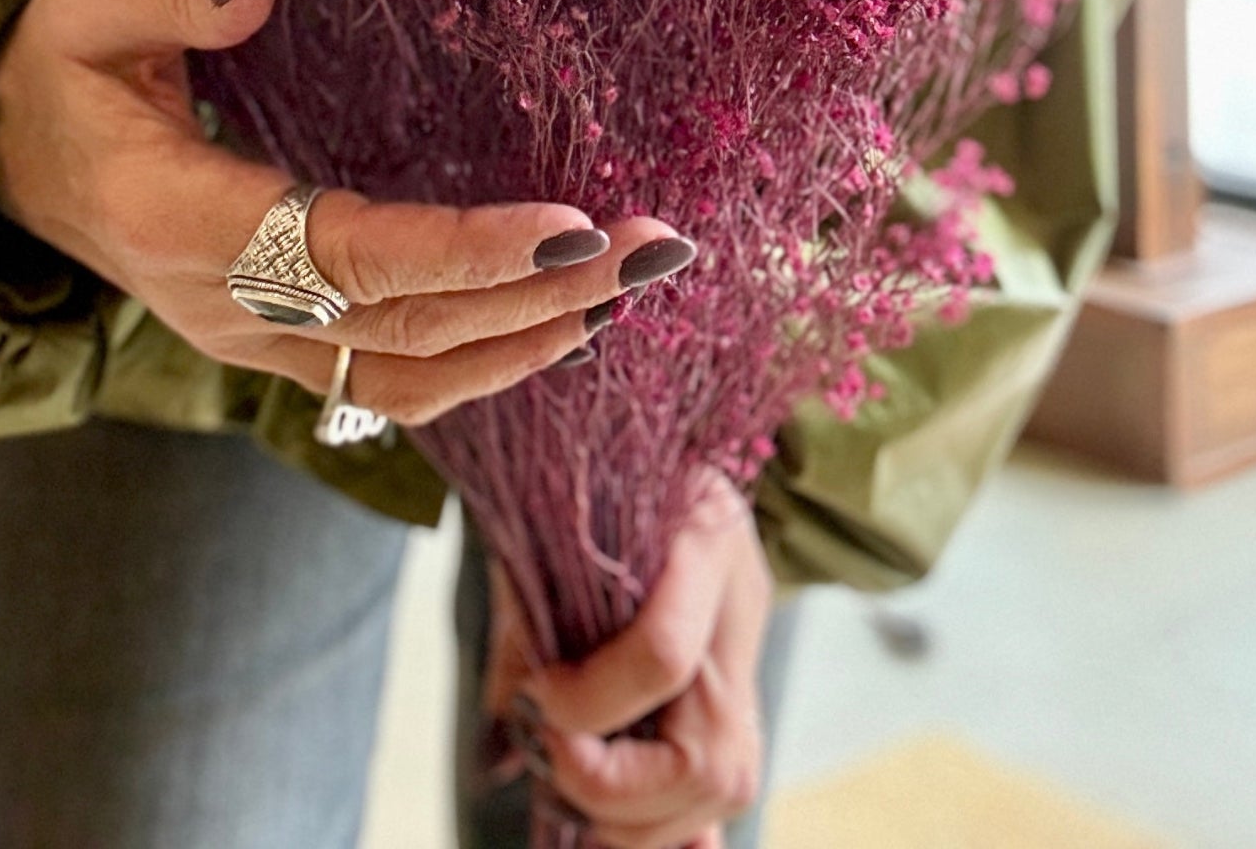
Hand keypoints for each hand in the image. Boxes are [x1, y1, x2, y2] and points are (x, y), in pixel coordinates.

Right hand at [0, 0, 692, 425]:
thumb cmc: (47, 62)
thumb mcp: (83, 0)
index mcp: (175, 220)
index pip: (343, 255)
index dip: (460, 250)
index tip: (566, 224)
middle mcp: (219, 306)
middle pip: (403, 328)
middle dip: (537, 294)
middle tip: (652, 245)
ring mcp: (244, 342)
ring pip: (406, 376)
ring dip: (527, 339)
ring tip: (629, 285)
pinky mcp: (268, 346)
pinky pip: (386, 384)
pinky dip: (480, 363)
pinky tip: (557, 324)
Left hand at [489, 467, 770, 848]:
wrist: (661, 444)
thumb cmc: (599, 469)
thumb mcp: (560, 513)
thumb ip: (530, 616)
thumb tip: (506, 732)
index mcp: (703, 536)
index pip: (663, 653)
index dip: (587, 701)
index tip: (534, 698)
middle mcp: (741, 605)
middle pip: (709, 755)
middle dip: (615, 787)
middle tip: (550, 761)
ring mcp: (749, 655)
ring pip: (727, 785)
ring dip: (639, 820)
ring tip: (575, 787)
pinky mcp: (743, 690)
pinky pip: (730, 785)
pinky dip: (681, 826)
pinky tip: (627, 830)